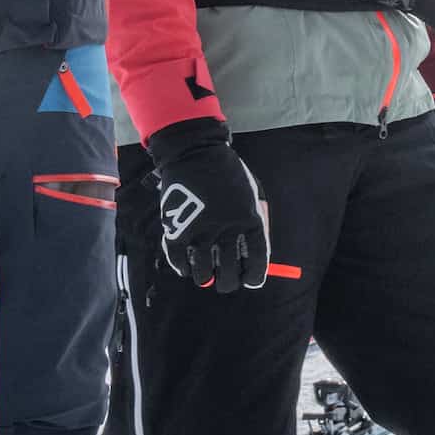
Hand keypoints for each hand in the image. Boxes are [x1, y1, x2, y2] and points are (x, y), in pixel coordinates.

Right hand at [142, 118, 269, 293]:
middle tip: (226, 281)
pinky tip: (187, 267)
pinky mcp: (177, 230)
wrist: (196, 152)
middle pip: (229, 273)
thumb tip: (249, 257)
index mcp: (251, 221)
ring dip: (205, 278)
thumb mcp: (251, 194)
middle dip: (228, 283)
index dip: (253, 277)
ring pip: (202, 274)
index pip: (257, 262)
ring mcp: (201, 231)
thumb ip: (253, 223)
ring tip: (206, 275)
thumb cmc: (228, 174)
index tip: (249, 281)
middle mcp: (227, 230)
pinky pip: (179, 262)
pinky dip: (183, 268)